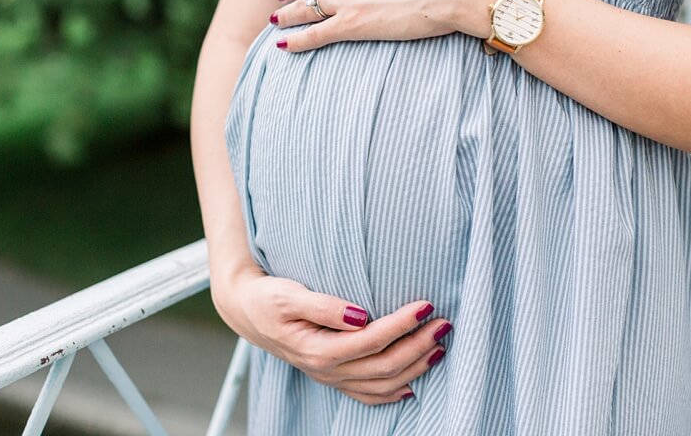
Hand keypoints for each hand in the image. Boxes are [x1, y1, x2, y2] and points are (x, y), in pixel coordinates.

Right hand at [211, 263, 452, 404]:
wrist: (246, 311)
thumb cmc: (268, 298)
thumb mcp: (290, 295)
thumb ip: (326, 306)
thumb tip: (361, 314)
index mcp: (318, 350)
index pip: (372, 339)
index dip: (402, 324)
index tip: (426, 305)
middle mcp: (327, 370)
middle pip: (384, 365)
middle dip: (418, 345)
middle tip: (444, 323)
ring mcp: (330, 377)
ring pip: (382, 383)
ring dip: (414, 366)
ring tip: (439, 345)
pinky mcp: (332, 376)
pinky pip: (367, 394)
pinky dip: (393, 392)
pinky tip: (412, 384)